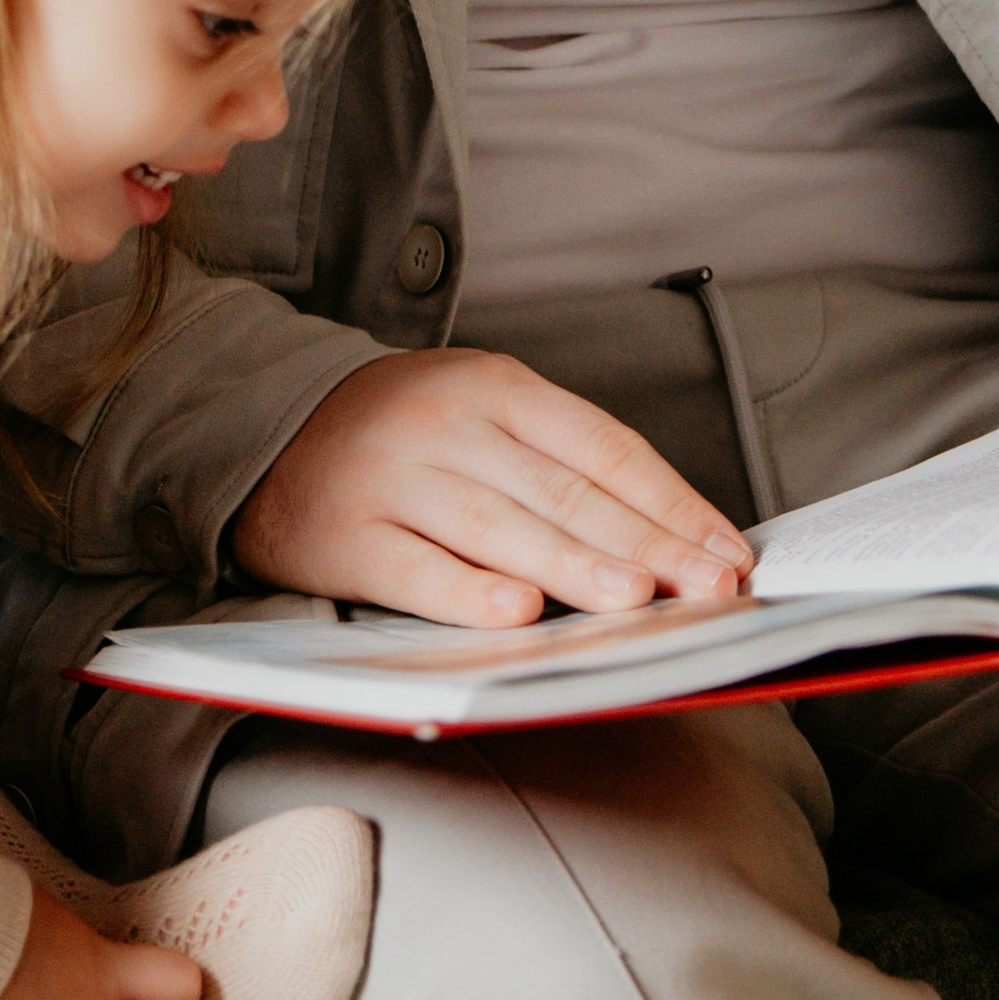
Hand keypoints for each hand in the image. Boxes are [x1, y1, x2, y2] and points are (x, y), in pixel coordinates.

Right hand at [232, 348, 755, 626]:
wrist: (270, 432)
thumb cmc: (407, 436)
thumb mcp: (485, 416)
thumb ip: (562, 467)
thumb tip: (667, 541)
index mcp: (496, 385)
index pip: (604, 446)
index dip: (672, 501)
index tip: (727, 551)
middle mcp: (446, 421)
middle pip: (563, 490)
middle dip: (646, 544)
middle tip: (708, 586)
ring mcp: (392, 476)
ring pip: (498, 527)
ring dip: (573, 566)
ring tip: (636, 598)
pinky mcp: (342, 535)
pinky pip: (414, 569)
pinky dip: (467, 594)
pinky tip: (517, 615)